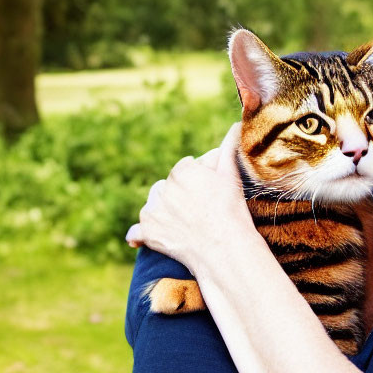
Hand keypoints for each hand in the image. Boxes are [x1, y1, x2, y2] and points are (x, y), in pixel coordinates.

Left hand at [125, 122, 254, 272]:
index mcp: (182, 170)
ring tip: (178, 222)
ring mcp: (153, 210)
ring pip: (152, 206)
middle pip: (166, 188)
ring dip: (160, 211)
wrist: (225, 248)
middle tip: (195, 210)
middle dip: (177, 196)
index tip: (205, 192)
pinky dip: (139, 235)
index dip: (195, 181)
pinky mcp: (147, 232)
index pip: (184, 170)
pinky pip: (136, 232)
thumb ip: (229, 147)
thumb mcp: (232, 175)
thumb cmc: (231, 210)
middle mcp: (163, 187)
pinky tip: (140, 239)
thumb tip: (236, 124)